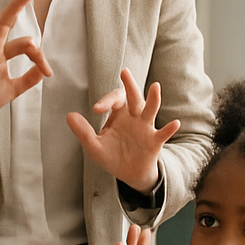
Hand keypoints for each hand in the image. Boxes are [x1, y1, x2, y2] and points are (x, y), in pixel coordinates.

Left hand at [67, 68, 179, 191]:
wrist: (128, 173)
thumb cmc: (111, 155)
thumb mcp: (94, 146)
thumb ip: (83, 131)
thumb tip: (69, 115)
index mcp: (119, 114)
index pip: (114, 100)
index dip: (105, 101)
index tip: (97, 109)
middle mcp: (134, 116)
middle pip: (134, 97)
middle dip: (130, 85)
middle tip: (124, 71)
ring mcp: (146, 127)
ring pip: (150, 109)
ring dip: (153, 98)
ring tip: (155, 86)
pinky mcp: (154, 141)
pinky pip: (163, 133)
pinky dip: (169, 128)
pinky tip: (175, 123)